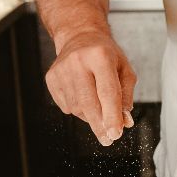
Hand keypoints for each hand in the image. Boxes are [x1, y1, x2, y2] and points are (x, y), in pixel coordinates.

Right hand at [45, 30, 136, 146]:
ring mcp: (61, 70)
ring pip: (77, 108)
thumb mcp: (124, 69)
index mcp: (100, 55)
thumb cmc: (106, 55)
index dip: (112, 116)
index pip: (107, 92)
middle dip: (100, 125)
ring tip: (98, 105)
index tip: (116, 134)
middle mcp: (77, 61)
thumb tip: (124, 120)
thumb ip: (126, 95)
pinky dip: (79, 109)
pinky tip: (84, 96)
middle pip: (89, 103)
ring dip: (91, 116)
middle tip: (108, 139)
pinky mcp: (51, 79)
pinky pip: (66, 106)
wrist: (79, 37)